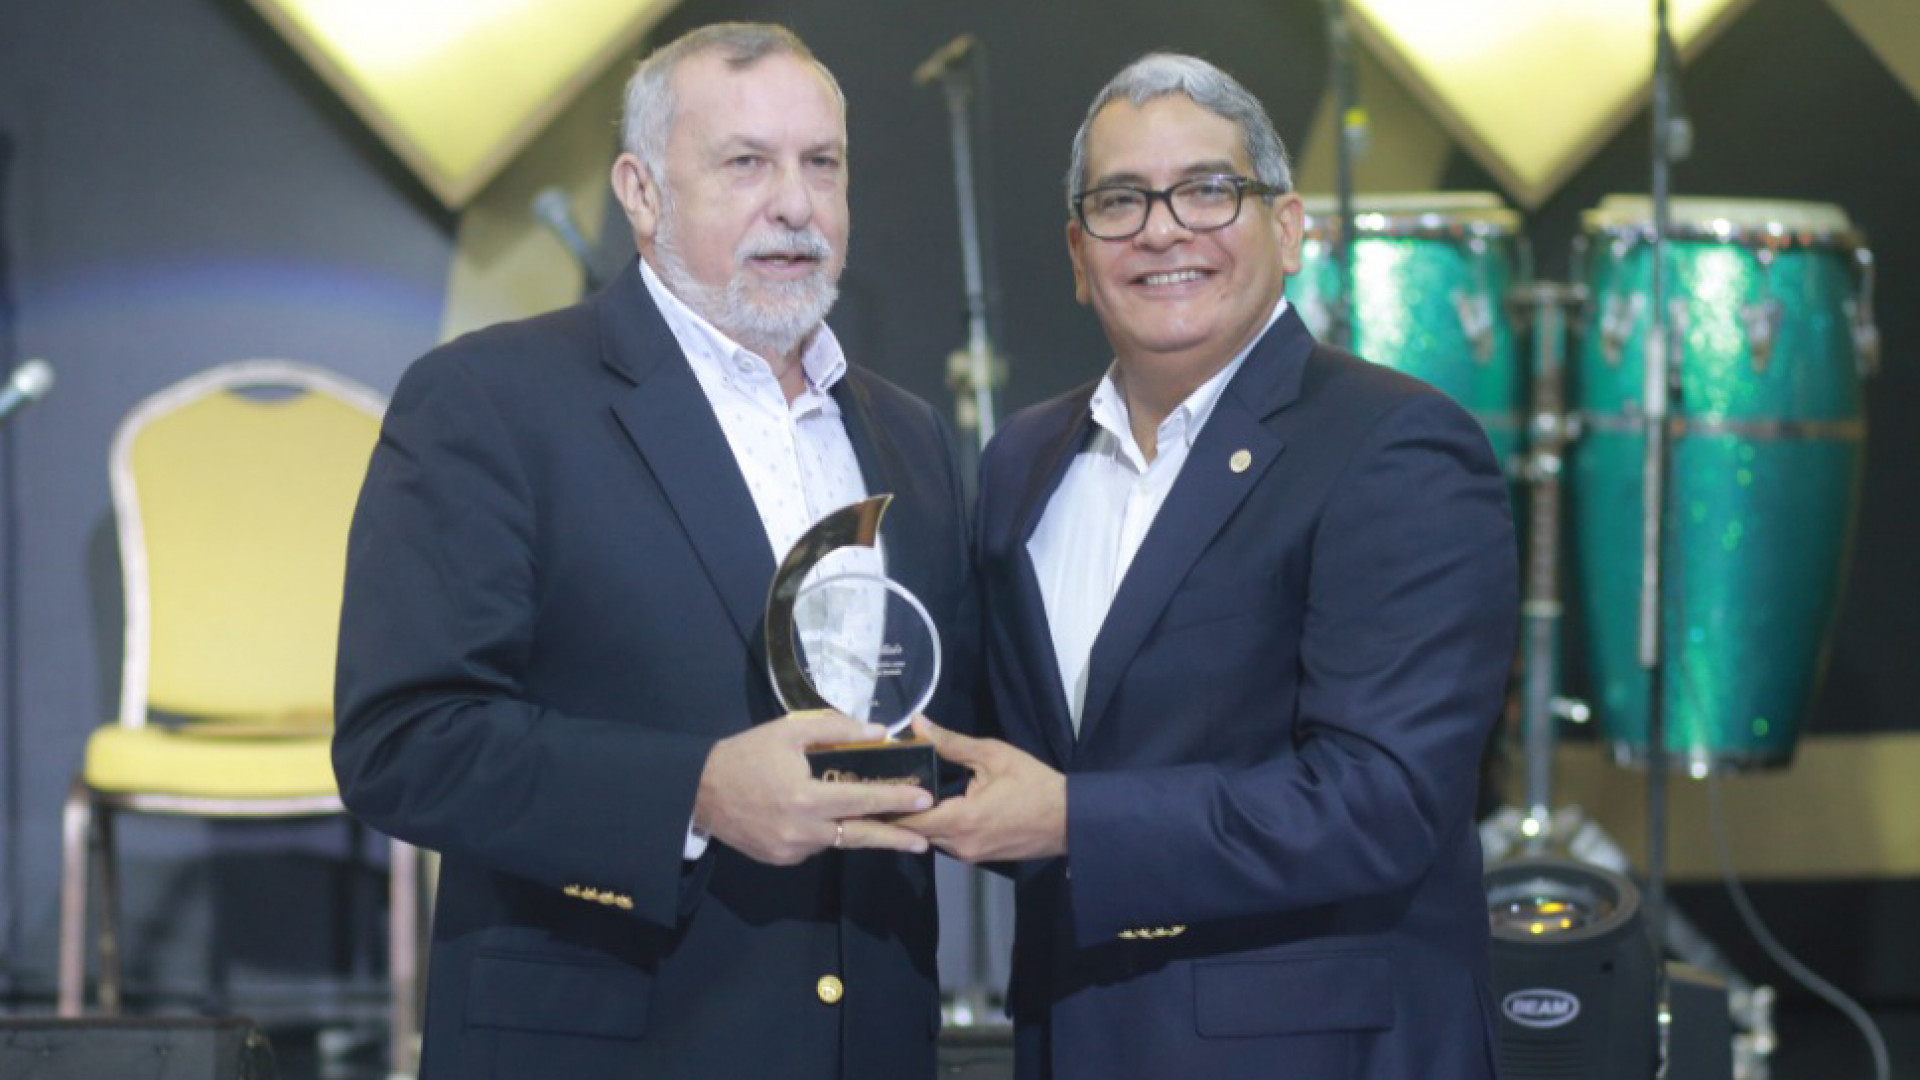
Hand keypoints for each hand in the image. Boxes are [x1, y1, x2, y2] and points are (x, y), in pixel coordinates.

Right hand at [694, 710, 934, 865]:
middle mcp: (802, 831)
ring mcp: (792, 850)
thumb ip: (836, 730)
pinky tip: (828, 820)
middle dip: (895, 838)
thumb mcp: (789, 731)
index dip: (895, 799)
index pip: (862, 799)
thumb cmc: (747, 754)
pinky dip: (826, 833)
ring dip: (862, 834)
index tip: (923, 798)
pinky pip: (814, 846)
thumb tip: (879, 732)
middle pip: (859, 836)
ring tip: (892, 831)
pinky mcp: (782, 860)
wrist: (700, 791)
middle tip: (924, 841)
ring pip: (837, 841)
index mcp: (805, 797)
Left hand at [896, 717, 1066, 862]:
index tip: (871, 781)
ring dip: (916, 817)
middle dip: (897, 808)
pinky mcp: (978, 857)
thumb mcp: (993, 755)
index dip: (886, 801)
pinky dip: (936, 824)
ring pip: (929, 837)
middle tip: (881, 782)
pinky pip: (946, 841)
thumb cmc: (1034, 783)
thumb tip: (916, 724)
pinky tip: (932, 803)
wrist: (1071, 820)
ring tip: (901, 789)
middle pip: (913, 830)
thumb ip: (951, 742)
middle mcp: (958, 845)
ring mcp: (968, 855)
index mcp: (960, 820)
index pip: (906, 818)